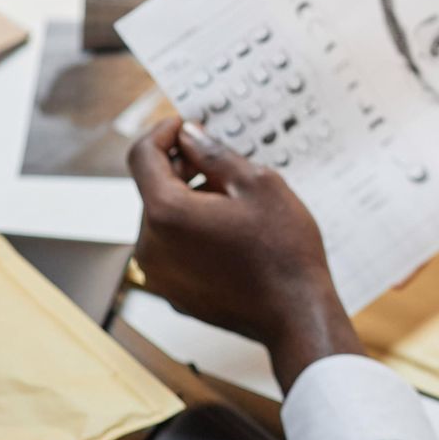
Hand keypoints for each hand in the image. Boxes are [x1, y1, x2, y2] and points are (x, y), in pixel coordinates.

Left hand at [127, 119, 362, 392]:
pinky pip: (173, 250)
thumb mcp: (258, 184)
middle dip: (182, 169)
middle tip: (223, 164)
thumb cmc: (283, 250)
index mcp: (166, 213)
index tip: (186, 125)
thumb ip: (213, 154)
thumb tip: (189, 135)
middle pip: (153, 189)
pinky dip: (193, 234)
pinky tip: (231, 235)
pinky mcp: (173, 293)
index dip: (163, 132)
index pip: (141, 156)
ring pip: (163, 221)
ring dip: (189, 202)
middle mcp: (150, 246)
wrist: (297, 315)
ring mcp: (159, 275)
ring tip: (234, 203)